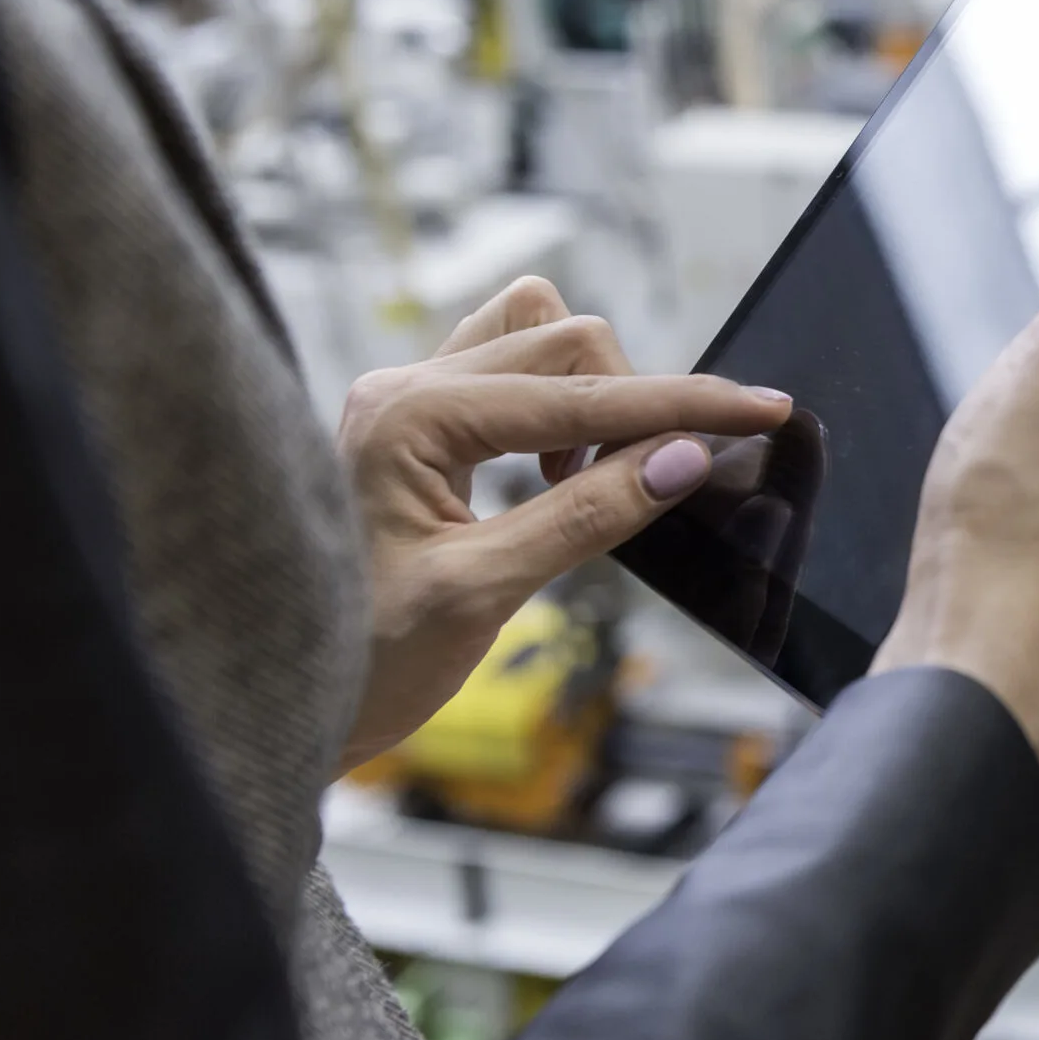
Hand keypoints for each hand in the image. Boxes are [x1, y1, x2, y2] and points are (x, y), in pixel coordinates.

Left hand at [336, 277, 792, 771]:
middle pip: (565, 341)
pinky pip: (509, 370)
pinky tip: (558, 474)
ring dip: (592, 393)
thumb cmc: (359, 661)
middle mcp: (402, 387)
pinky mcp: (416, 425)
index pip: (579, 394)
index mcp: (408, 418)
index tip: (765, 408)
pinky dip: (559, 406)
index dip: (683, 403)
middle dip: (636, 402)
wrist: (273, 703)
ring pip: (536, 336)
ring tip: (593, 480)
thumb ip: (588, 517)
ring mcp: (405, 400)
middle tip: (664, 482)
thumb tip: (684, 458)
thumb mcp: (482, 595)